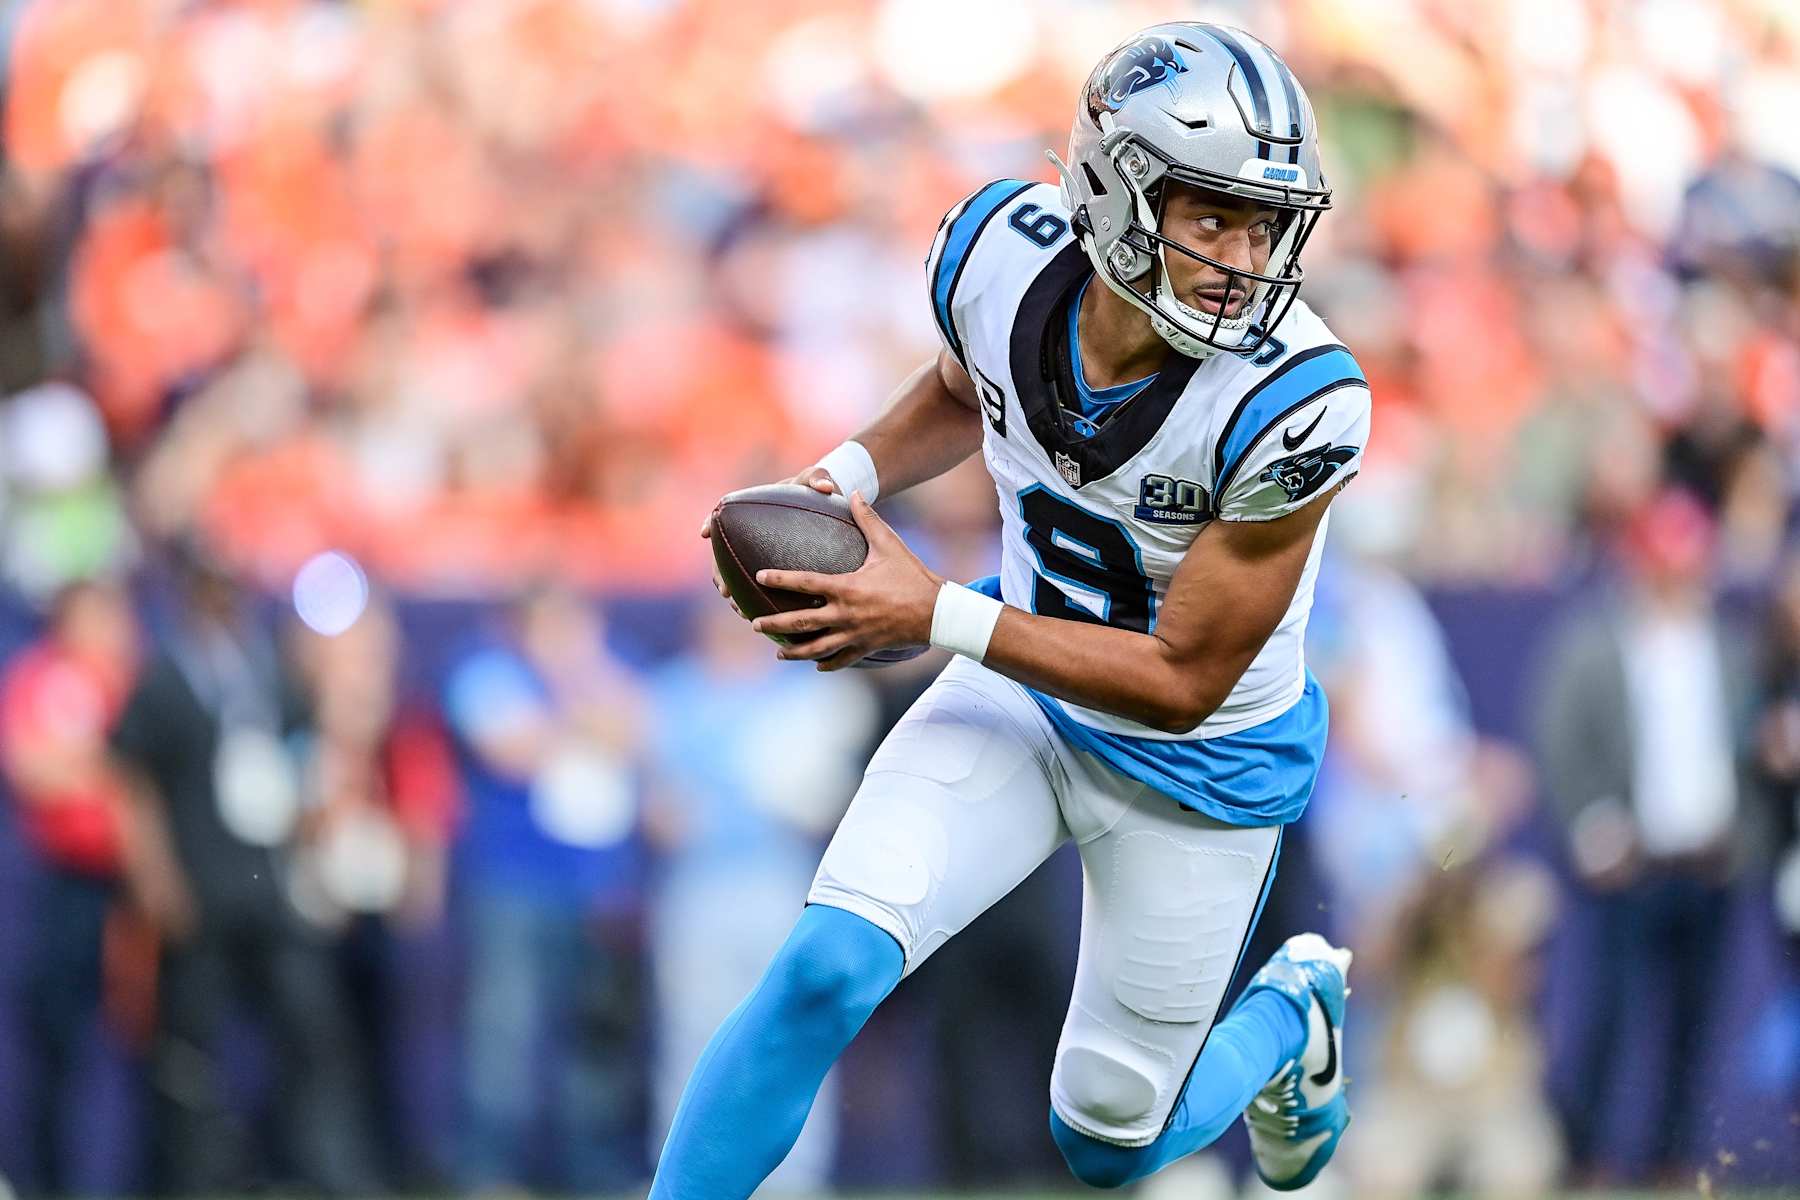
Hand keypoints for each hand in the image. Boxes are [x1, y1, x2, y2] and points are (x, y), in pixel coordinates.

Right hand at [700, 468, 840, 613]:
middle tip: (725, 591)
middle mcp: (750, 532)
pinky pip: (757, 585)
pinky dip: (756, 600)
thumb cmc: (815, 490)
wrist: (823, 502)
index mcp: (754, 508)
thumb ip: (818, 479)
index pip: (724, 514)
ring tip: (740, 610)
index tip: (705, 533)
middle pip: (724, 554)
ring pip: (736, 574)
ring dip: (734, 592)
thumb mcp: (816, 481)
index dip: (711, 523)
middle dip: (720, 574)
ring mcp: (757, 550)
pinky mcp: (770, 565)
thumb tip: (824, 487)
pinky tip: (763, 616)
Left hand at [750, 492, 941, 669]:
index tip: (760, 576)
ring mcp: (854, 635)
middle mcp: (845, 614)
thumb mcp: (889, 544)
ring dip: (794, 653)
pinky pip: (841, 660)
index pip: (805, 583)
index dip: (780, 579)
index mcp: (846, 588)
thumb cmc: (912, 576)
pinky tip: (816, 665)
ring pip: (816, 649)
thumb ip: (868, 519)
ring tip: (779, 654)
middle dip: (775, 625)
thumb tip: (855, 491)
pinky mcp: (866, 648)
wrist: (937, 613)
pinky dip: (827, 664)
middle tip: (754, 624)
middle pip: (801, 623)